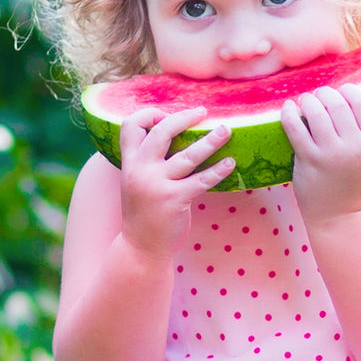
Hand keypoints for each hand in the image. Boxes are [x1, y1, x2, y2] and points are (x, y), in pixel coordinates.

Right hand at [116, 106, 230, 259]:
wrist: (140, 248)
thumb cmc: (144, 213)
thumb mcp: (137, 182)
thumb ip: (148, 162)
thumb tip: (175, 137)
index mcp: (129, 163)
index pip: (130, 125)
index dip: (149, 114)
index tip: (167, 116)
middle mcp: (140, 170)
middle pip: (162, 131)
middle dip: (184, 118)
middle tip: (203, 112)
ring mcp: (157, 185)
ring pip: (188, 155)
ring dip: (211, 140)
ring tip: (227, 130)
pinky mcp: (174, 200)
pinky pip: (202, 180)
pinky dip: (218, 170)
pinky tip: (230, 163)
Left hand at [282, 84, 360, 224]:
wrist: (339, 217)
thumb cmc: (352, 183)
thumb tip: (360, 102)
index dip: (350, 91)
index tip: (341, 90)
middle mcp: (353, 147)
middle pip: (338, 105)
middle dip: (325, 94)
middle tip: (318, 96)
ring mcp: (331, 154)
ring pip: (317, 113)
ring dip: (308, 101)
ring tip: (304, 101)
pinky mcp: (309, 160)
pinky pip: (296, 128)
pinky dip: (289, 113)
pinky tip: (287, 107)